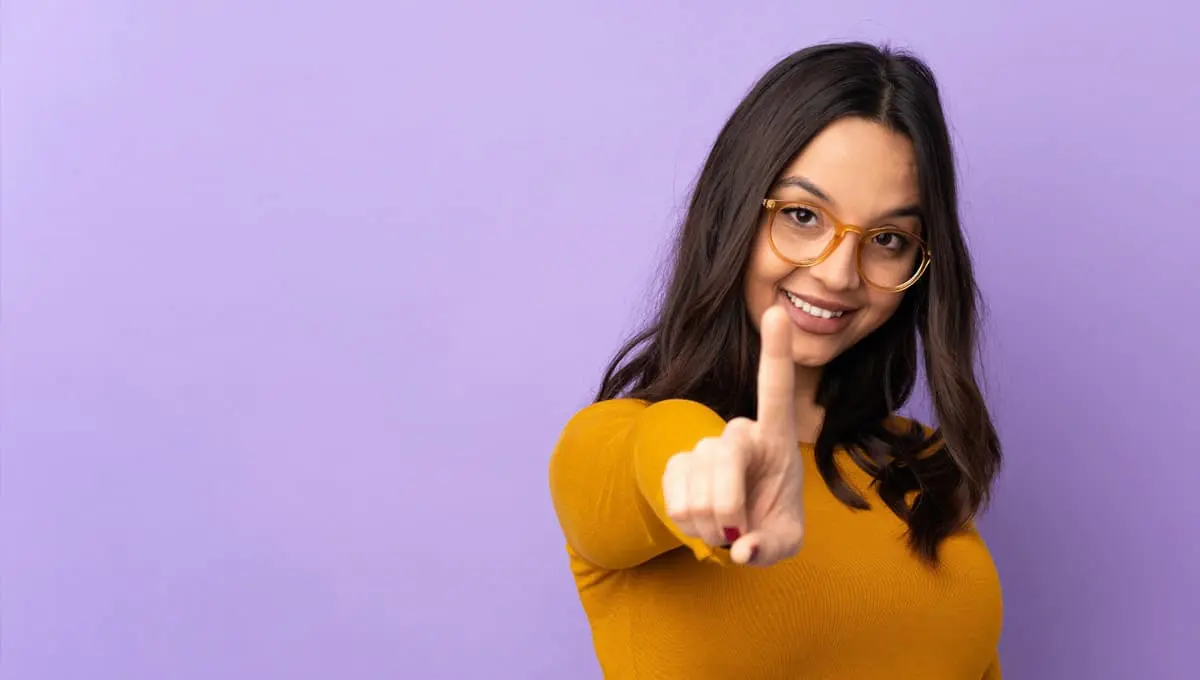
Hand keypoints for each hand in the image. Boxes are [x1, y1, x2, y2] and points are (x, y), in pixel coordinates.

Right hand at [662, 305, 804, 566]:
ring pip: (696, 486)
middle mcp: (739, 433)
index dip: (775, 350)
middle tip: (736, 535)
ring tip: (722, 532)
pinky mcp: (677, 462)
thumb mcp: (785, 541)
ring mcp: (704, 446)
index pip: (775, 388)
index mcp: (775, 438)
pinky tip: (700, 523)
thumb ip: (772, 549)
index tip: (779, 311)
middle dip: (727, 508)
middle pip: (724, 459)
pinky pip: (673, 495)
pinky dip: (687, 523)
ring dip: (708, 525)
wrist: (738, 528)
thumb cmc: (771, 524)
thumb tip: (742, 549)